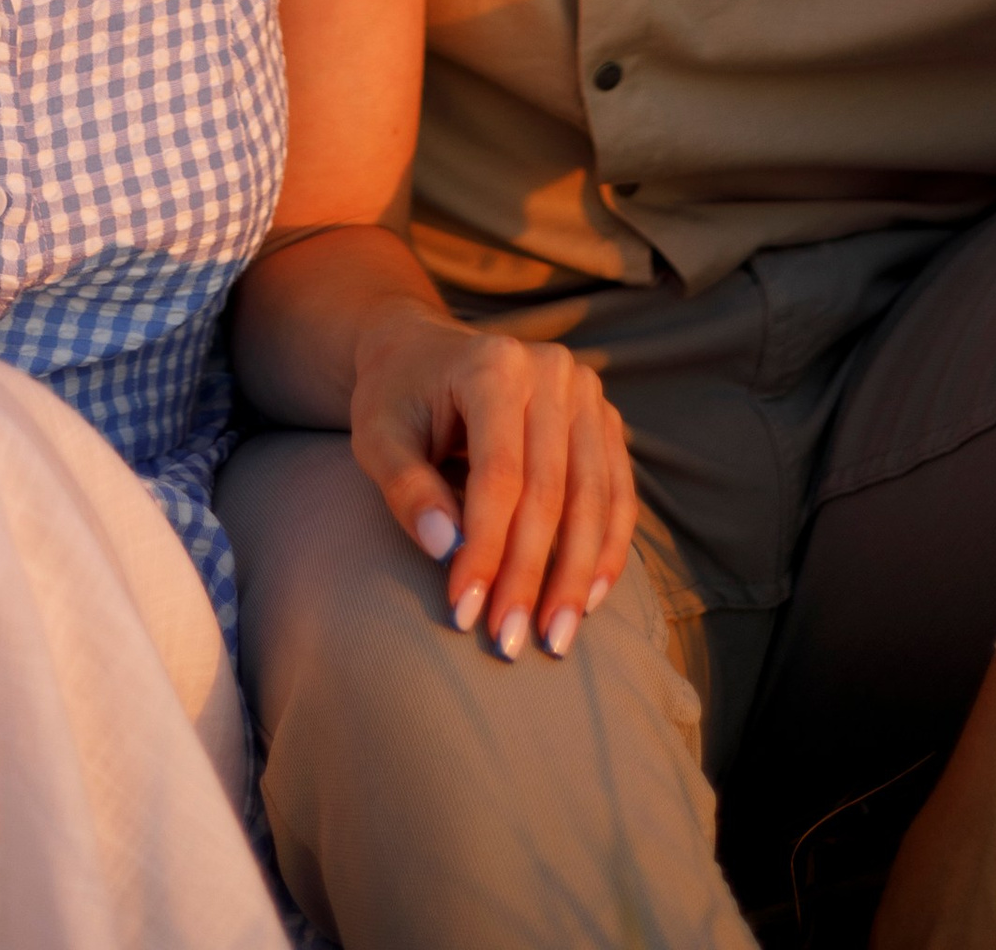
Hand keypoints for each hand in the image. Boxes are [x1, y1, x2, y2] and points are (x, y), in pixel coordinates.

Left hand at [346, 298, 636, 658]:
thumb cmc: (396, 398)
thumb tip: (448, 549)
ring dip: (577, 575)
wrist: (425, 351)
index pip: (500, 474)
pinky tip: (590, 599)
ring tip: (556, 637)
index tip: (465, 612)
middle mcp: (551, 371)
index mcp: (494, 365)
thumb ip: (406, 488)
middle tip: (509, 643)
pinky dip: (608, 549)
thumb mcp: (377, 436)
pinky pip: (618, 492)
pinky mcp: (604, 417)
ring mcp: (586, 392)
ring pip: (594, 497)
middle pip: (551, 490)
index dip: (486, 548)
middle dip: (530, 575)